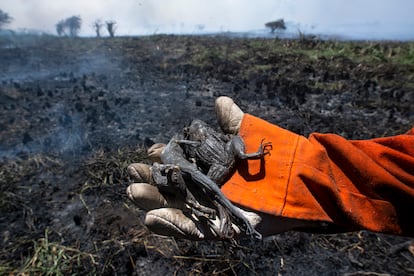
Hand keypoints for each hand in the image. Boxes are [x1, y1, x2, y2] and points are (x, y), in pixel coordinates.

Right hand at [126, 97, 309, 239]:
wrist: (300, 186)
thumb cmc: (275, 160)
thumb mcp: (251, 138)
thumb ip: (233, 123)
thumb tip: (220, 100)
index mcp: (208, 169)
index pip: (179, 163)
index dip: (163, 158)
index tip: (149, 151)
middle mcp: (205, 190)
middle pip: (171, 187)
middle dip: (150, 179)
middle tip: (132, 172)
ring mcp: (211, 210)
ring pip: (176, 208)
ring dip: (152, 202)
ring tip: (133, 191)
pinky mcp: (220, 228)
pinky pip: (193, 230)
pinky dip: (172, 226)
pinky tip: (151, 219)